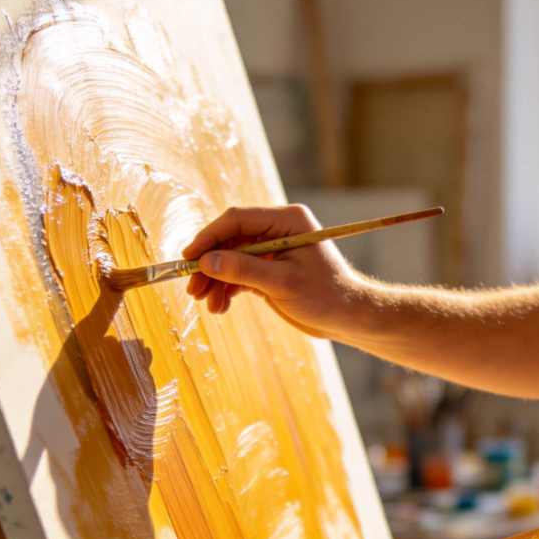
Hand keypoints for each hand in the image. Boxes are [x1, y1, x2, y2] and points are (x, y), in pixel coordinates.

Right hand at [182, 205, 359, 331]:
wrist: (349, 318)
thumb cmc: (326, 296)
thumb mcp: (283, 284)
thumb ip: (244, 271)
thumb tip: (206, 262)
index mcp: (287, 221)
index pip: (237, 220)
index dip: (209, 238)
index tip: (189, 259)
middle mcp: (277, 230)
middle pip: (230, 240)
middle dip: (210, 265)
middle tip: (193, 289)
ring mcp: (272, 249)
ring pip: (232, 259)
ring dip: (217, 281)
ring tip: (209, 304)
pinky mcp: (270, 269)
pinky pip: (240, 274)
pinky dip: (228, 289)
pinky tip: (221, 306)